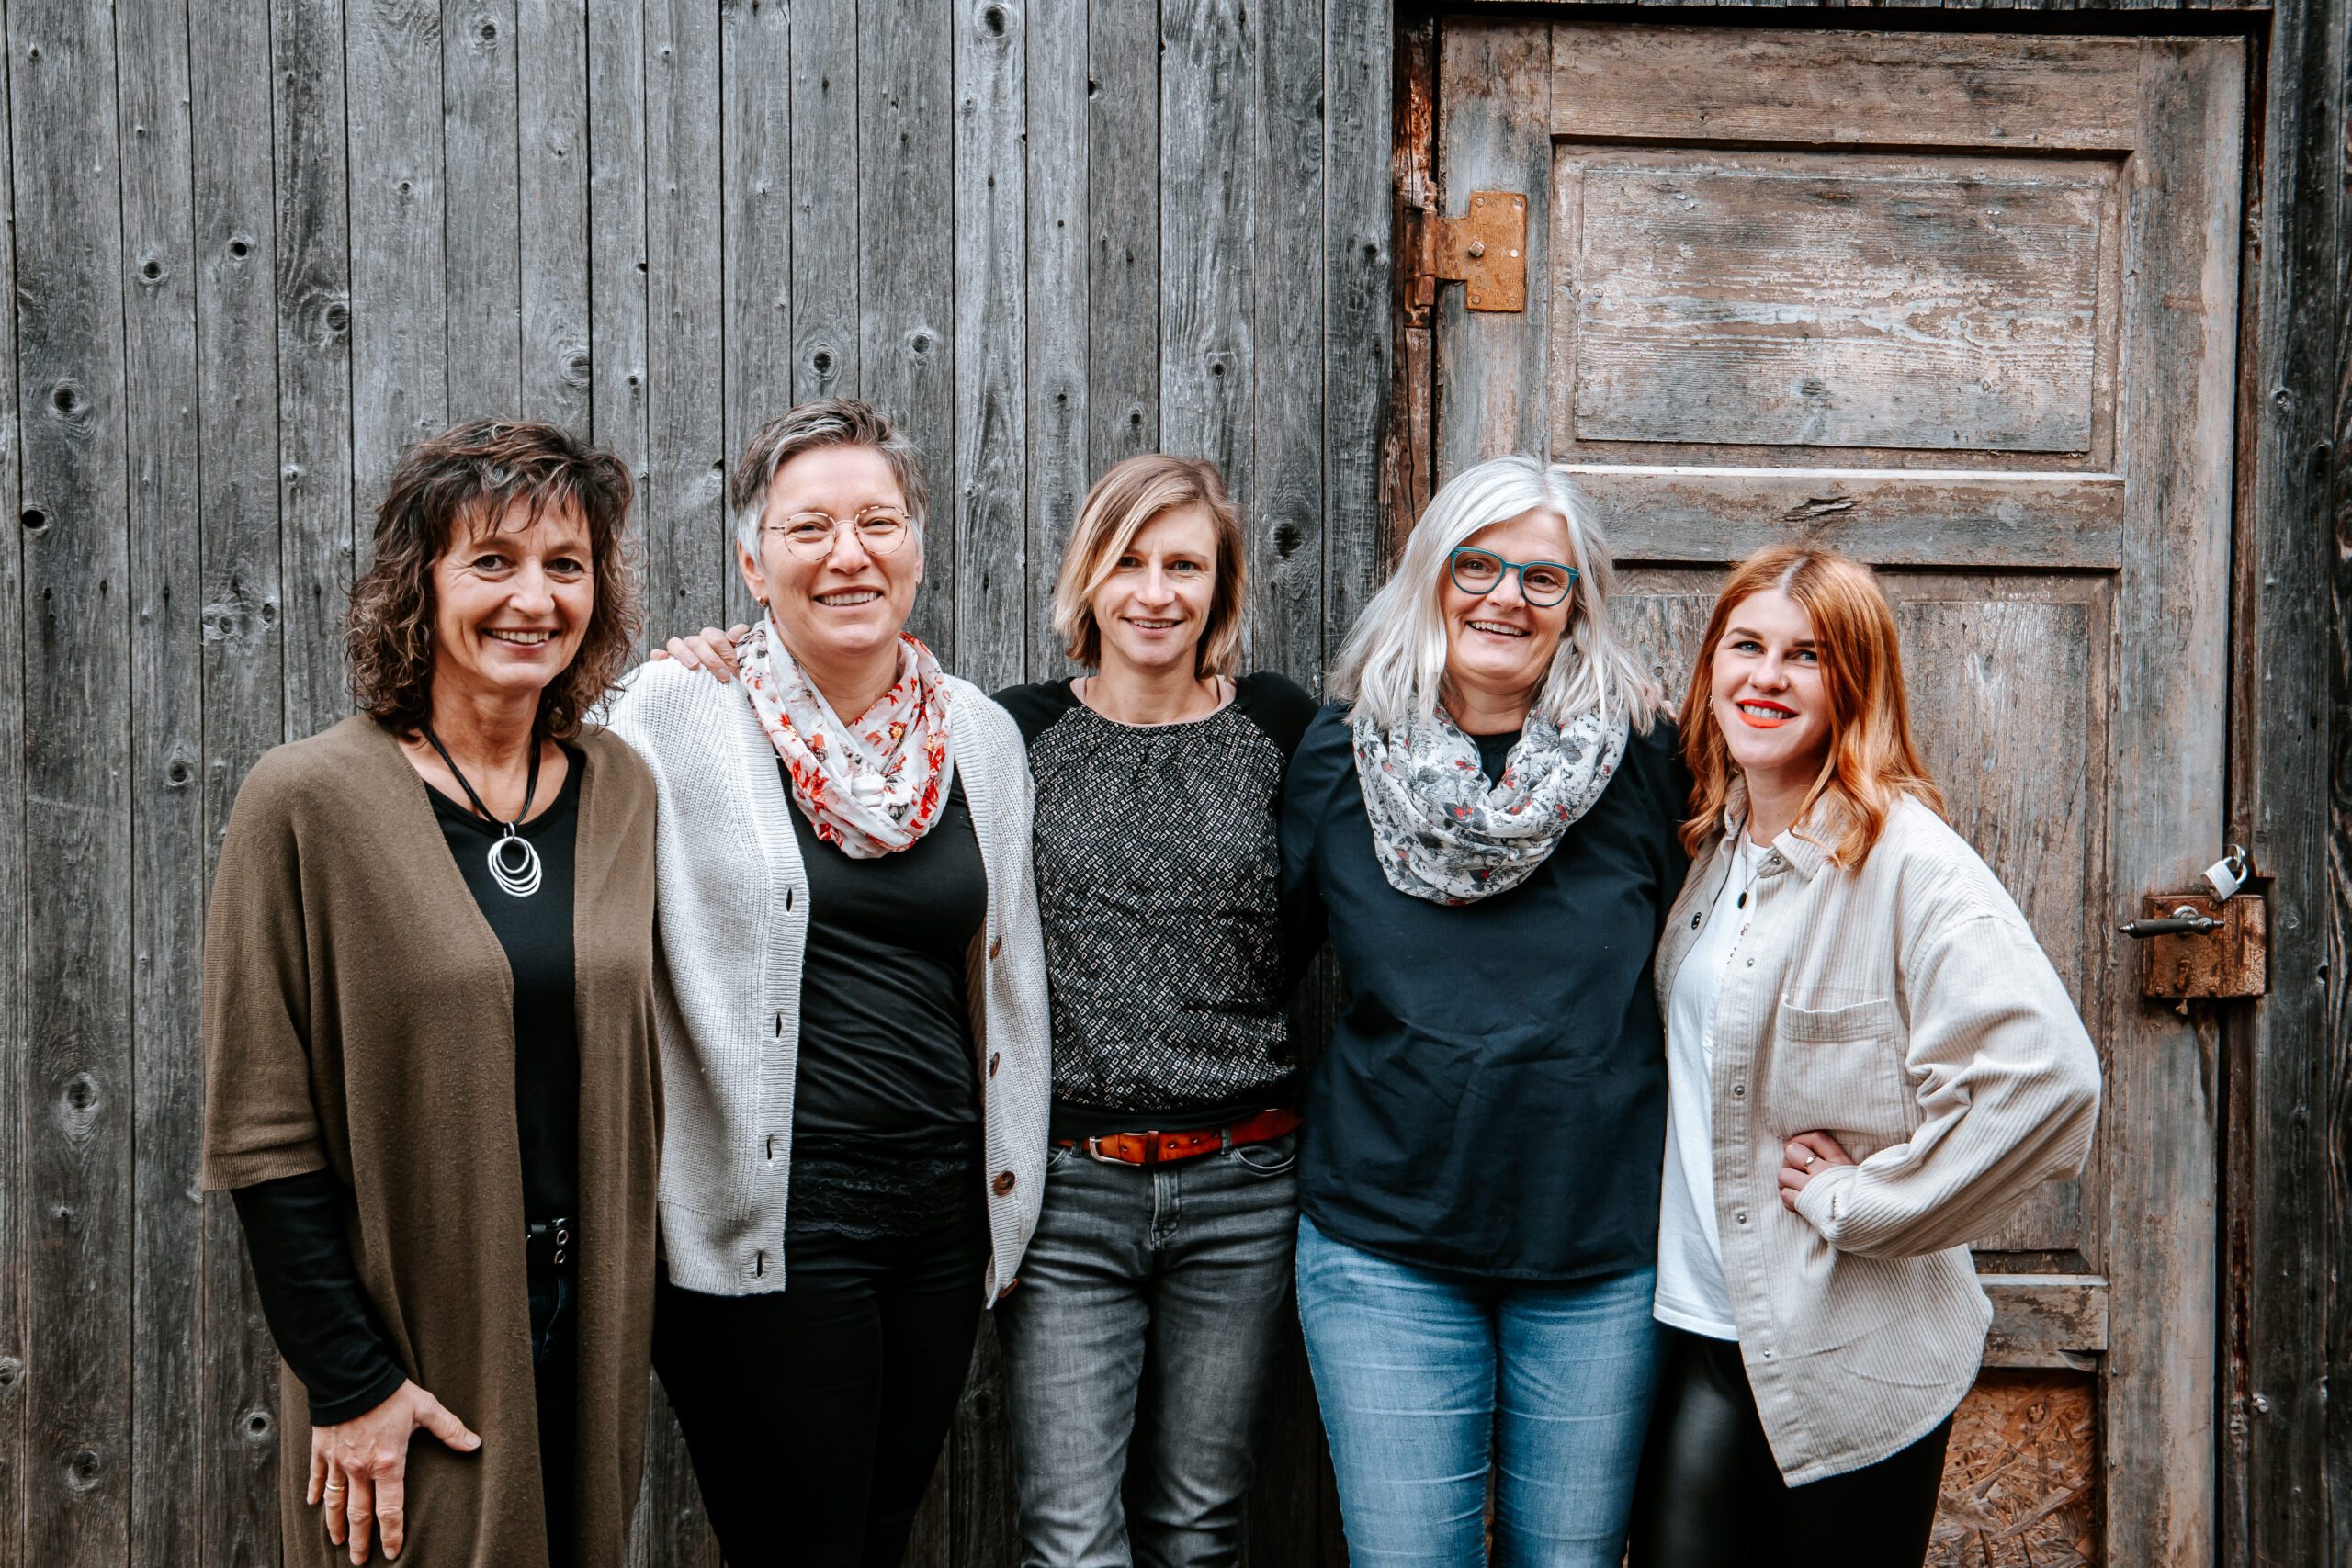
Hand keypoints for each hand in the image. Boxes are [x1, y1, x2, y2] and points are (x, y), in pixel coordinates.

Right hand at [308, 1379, 480, 1562]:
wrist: (349, 1374)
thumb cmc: (389, 1392)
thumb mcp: (425, 1408)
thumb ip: (449, 1429)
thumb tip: (474, 1444)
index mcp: (388, 1463)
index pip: (390, 1509)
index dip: (392, 1534)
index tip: (391, 1552)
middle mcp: (360, 1469)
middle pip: (359, 1514)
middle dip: (360, 1541)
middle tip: (359, 1561)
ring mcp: (337, 1461)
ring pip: (334, 1502)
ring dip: (335, 1524)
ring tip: (337, 1542)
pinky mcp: (321, 1449)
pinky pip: (316, 1476)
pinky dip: (315, 1492)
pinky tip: (313, 1504)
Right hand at [647, 623, 747, 682]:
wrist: (720, 696)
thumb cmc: (730, 678)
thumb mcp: (741, 662)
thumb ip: (742, 643)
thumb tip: (733, 634)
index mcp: (711, 640)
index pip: (713, 636)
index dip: (724, 650)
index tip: (733, 669)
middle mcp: (694, 644)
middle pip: (697, 642)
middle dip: (711, 659)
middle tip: (723, 676)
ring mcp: (679, 653)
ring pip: (675, 643)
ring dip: (685, 654)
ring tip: (695, 667)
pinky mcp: (666, 665)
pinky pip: (657, 654)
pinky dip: (658, 655)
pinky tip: (663, 659)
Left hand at [1776, 1130, 1854, 1211]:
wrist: (1866, 1223)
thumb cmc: (1858, 1196)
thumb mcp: (1851, 1171)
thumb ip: (1832, 1155)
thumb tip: (1797, 1147)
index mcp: (1840, 1161)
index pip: (1816, 1137)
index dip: (1801, 1139)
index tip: (1799, 1147)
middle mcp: (1824, 1172)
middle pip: (1792, 1151)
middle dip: (1791, 1159)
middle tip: (1798, 1170)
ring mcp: (1812, 1188)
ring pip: (1784, 1174)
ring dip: (1788, 1181)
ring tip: (1798, 1188)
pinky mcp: (1805, 1205)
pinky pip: (1785, 1195)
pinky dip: (1790, 1198)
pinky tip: (1800, 1202)